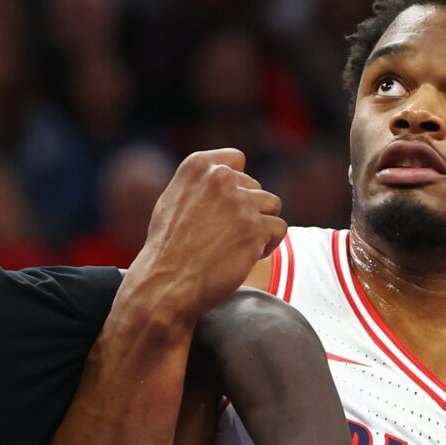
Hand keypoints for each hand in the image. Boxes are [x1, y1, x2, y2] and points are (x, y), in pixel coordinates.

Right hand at [126, 149, 285, 324]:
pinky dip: (269, 244)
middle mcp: (220, 178)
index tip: (227, 207)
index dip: (237, 185)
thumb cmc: (168, 249)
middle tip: (227, 236)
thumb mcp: (173, 201)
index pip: (236, 160)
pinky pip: (279, 228)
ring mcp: (239, 202)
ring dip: (261, 226)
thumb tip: (229, 177)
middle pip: (255, 187)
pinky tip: (249, 256)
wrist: (166, 284)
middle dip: (248, 210)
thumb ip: (201, 185)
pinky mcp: (255, 228)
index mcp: (198, 166)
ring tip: (240, 245)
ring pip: (272, 205)